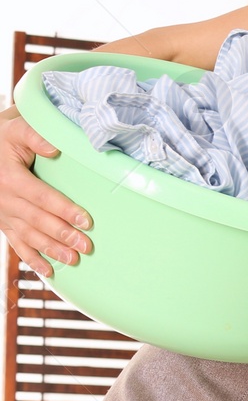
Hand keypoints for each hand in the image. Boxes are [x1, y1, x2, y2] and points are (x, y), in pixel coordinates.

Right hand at [0, 103, 92, 278]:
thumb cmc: (4, 138)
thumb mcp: (15, 128)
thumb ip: (33, 135)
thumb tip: (54, 148)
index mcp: (10, 178)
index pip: (41, 197)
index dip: (64, 209)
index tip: (86, 221)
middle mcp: (3, 199)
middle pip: (37, 220)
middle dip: (62, 235)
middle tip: (86, 246)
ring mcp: (2, 213)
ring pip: (28, 235)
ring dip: (51, 250)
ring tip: (73, 260)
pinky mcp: (3, 222)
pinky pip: (16, 244)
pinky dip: (32, 259)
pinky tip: (49, 272)